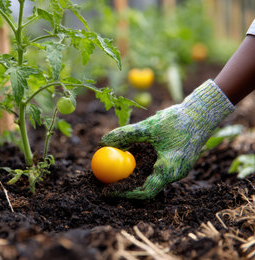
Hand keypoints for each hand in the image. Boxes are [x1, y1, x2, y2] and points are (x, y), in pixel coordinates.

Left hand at [100, 80, 234, 198]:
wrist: (202, 113)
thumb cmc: (178, 121)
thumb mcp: (148, 127)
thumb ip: (126, 135)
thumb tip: (103, 142)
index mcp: (170, 171)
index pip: (144, 191)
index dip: (124, 192)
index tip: (107, 189)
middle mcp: (174, 173)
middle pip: (146, 186)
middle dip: (125, 185)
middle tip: (105, 180)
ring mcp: (176, 168)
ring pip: (150, 176)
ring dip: (132, 174)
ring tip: (113, 169)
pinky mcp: (175, 160)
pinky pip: (155, 167)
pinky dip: (141, 165)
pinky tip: (128, 155)